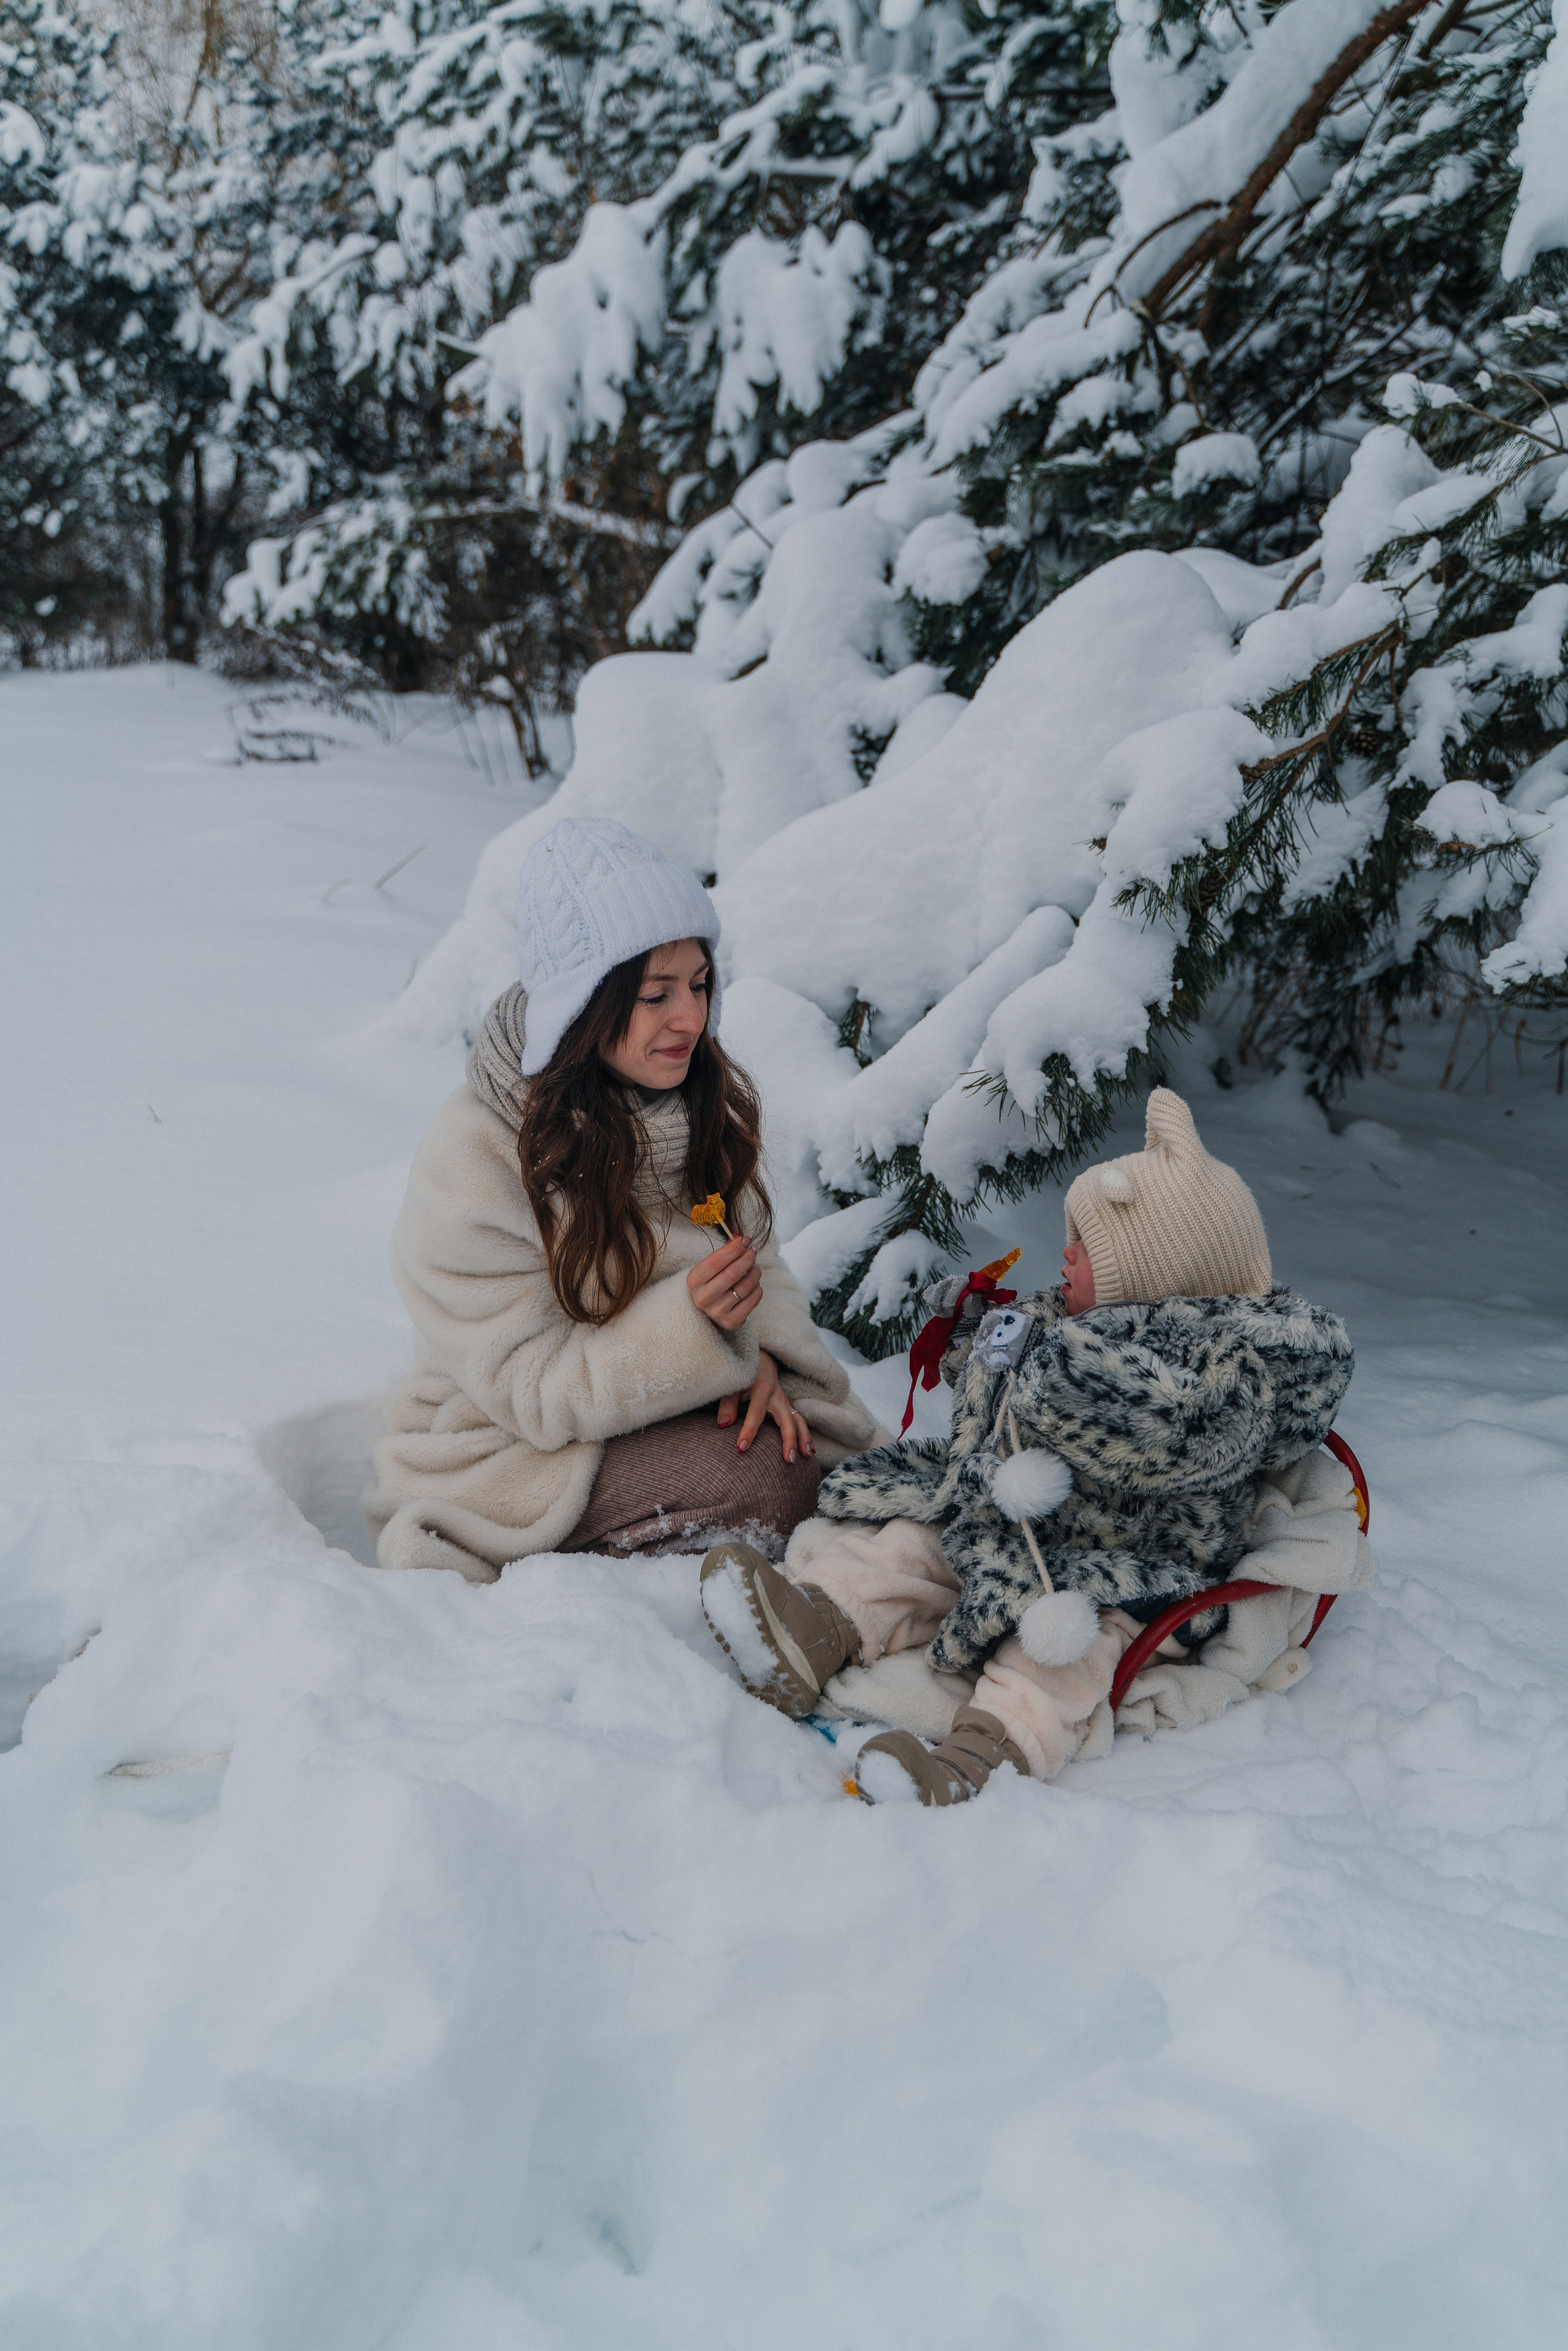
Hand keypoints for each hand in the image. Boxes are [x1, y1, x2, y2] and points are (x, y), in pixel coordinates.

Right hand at [687, 1230, 761, 1331]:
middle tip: (753, 1252)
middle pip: (732, 1274)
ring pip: (745, 1286)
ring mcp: (717, 1311)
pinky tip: (754, 1284)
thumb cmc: (713, 1282)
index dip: (733, 1249)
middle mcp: (703, 1298)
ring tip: (755, 1267)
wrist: (711, 1311)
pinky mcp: (732, 1320)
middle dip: (747, 1259)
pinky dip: (758, 1288)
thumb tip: (741, 1238)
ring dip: (755, 1272)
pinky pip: (753, 1299)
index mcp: (694, 1280)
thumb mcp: (712, 1267)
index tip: (746, 1241)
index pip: (715, 1262)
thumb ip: (726, 1251)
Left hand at [717, 1348, 814, 1462]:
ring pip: (799, 1421)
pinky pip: (799, 1421)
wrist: (760, 1358)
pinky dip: (805, 1435)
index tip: (741, 1448)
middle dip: (789, 1440)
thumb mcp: (732, 1384)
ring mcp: (785, 1401)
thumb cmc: (743, 1373)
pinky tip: (808, 1451)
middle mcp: (777, 1396)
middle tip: (788, 1459)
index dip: (749, 1431)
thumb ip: (727, 1404)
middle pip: (786, 1420)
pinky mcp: (788, 1406)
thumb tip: (723, 1425)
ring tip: (806, 1457)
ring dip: (804, 1439)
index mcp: (762, 1389)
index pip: (756, 1413)